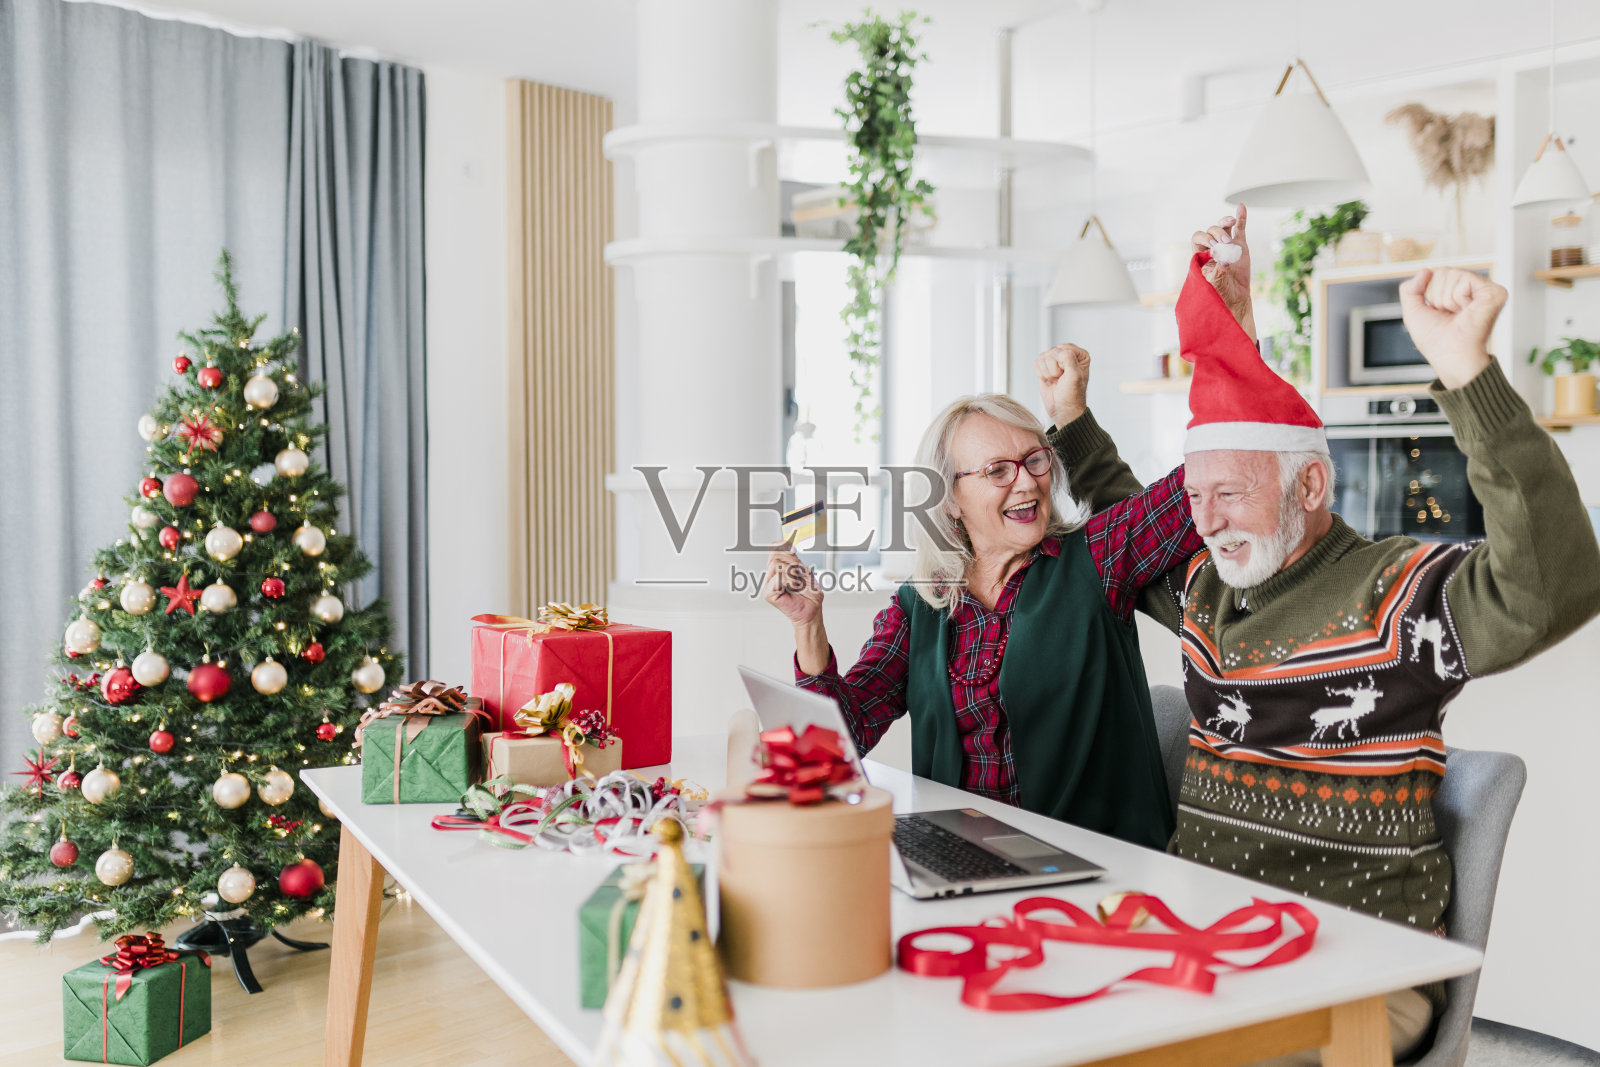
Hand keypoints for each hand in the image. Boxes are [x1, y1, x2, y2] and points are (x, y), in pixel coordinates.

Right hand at [763, 545, 822, 626]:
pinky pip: (777, 578)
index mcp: (778, 569)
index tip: (794, 551)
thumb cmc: (809, 594)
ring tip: (798, 582)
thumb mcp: (804, 570)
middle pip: (775, 556)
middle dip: (792, 562)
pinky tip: (795, 586)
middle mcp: (771, 576)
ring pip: (776, 566)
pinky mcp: (769, 594)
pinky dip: (789, 580)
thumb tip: (789, 548)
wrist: (812, 611)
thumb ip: (794, 558)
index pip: (774, 549)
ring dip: (792, 572)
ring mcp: (768, 585)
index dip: (783, 546)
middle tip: (800, 573)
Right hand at [1035, 343, 1090, 426]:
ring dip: (1047, 372)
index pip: (1064, 349)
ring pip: (1043, 357)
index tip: (1066, 374)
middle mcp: (1068, 356)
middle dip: (1053, 368)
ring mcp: (1056, 361)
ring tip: (1055, 381)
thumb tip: (1058, 351)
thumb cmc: (1072, 396)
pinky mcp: (1045, 367)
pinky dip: (1041, 374)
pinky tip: (1048, 381)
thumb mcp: (1074, 376)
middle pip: (1052, 352)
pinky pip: (1037, 363)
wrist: (1062, 410)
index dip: (1062, 362)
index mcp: (1080, 356)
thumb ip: (1069, 359)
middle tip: (1060, 378)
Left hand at [1190, 203, 1256, 340]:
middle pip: (1210, 231)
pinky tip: (1241, 207)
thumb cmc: (1219, 292)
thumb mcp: (1215, 284)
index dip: (1205, 239)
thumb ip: (1218, 272)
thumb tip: (1224, 261)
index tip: (1214, 248)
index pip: (1198, 239)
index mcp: (1200, 255)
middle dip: (1216, 234)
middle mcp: (1212, 247)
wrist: (1234, 297)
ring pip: (1223, 227)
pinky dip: (1241, 218)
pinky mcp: (1240, 245)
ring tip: (1232, 222)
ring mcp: (1227, 245)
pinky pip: (1240, 229)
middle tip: (1224, 245)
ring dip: (1225, 223)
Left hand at [1397, 268, 1505, 389]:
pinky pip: (1465, 278)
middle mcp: (1474, 289)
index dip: (1430, 295)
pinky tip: (1467, 311)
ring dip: (1446, 299)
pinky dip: (1458, 297)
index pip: (1436, 274)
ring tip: (1458, 314)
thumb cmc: (1435, 339)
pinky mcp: (1495, 292)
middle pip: (1443, 271)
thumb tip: (1426, 270)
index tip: (1441, 313)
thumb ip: (1410, 290)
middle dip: (1437, 295)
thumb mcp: (1413, 312)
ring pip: (1451, 274)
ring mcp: (1486, 290)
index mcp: (1459, 292)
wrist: (1449, 355)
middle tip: (1450, 314)